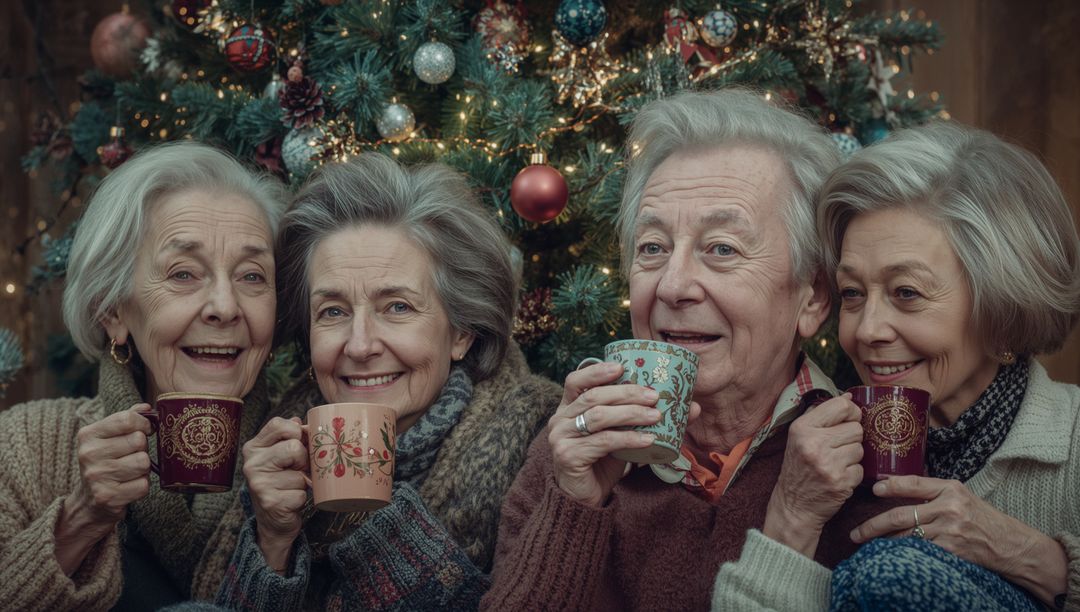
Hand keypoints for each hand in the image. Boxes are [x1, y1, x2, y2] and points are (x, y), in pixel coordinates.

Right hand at [56, 404, 153, 573]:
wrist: (88, 503)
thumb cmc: (105, 464)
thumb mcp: (108, 438)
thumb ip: (126, 419)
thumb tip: (146, 407)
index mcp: (88, 435)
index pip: (127, 419)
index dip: (144, 424)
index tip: (145, 430)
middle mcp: (89, 454)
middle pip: (139, 441)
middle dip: (142, 449)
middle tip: (131, 457)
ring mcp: (97, 477)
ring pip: (143, 462)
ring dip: (143, 469)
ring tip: (130, 472)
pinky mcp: (108, 497)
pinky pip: (143, 485)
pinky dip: (141, 487)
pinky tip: (128, 487)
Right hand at [242, 416, 309, 569]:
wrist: (273, 521)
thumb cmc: (280, 482)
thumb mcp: (280, 456)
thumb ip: (290, 437)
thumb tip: (299, 420)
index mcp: (254, 447)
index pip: (279, 424)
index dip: (297, 433)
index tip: (299, 444)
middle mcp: (252, 464)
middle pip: (294, 448)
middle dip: (304, 460)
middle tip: (299, 470)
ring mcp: (259, 484)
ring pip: (300, 473)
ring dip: (303, 483)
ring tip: (291, 487)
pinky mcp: (270, 502)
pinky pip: (301, 492)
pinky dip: (302, 498)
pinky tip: (290, 501)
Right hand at [548, 362, 666, 507]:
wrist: (585, 498)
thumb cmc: (603, 462)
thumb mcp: (622, 435)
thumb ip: (644, 418)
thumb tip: (692, 407)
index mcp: (568, 408)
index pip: (575, 381)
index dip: (597, 372)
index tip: (622, 367)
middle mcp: (560, 420)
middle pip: (594, 396)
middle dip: (627, 393)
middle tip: (654, 395)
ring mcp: (561, 437)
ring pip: (599, 416)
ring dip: (631, 413)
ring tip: (656, 415)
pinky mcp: (569, 455)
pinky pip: (604, 441)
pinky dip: (629, 438)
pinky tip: (648, 439)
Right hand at [763, 394, 862, 555]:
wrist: (794, 505)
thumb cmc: (799, 467)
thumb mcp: (800, 436)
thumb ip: (822, 415)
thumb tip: (849, 397)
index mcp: (802, 428)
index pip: (841, 406)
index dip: (851, 412)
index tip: (848, 421)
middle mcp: (813, 444)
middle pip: (856, 428)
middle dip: (851, 438)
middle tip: (837, 448)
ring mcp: (828, 464)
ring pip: (861, 448)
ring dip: (852, 457)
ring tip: (836, 463)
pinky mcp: (841, 482)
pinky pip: (861, 469)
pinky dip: (853, 473)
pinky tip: (838, 476)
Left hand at [851, 476, 1068, 604]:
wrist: (1011, 545)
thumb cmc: (983, 518)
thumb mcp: (962, 496)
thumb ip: (933, 491)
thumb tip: (896, 485)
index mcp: (951, 489)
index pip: (914, 484)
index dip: (891, 486)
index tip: (874, 489)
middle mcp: (949, 507)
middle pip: (901, 515)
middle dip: (874, 525)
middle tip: (856, 532)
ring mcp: (950, 531)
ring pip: (906, 536)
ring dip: (883, 542)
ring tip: (865, 544)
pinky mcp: (951, 550)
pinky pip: (919, 550)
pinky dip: (902, 552)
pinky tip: (888, 555)